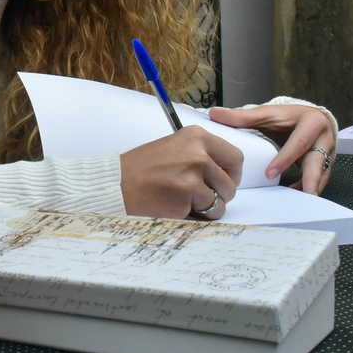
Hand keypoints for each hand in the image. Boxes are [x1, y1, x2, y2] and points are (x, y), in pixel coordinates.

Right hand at [119, 125, 242, 219]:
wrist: (117, 184)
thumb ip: (201, 153)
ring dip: (209, 206)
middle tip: (204, 195)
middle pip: (231, 181)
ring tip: (187, 200)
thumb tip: (227, 170)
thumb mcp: (175, 147)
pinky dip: (198, 214)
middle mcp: (198, 153)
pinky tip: (178, 206)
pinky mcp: (187, 196)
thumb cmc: (142, 168)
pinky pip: (208, 212)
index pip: (235, 157)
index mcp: (197, 137)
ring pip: (222, 199)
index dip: (232, 173)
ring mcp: (194, 176)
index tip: (223, 179)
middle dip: (222, 193)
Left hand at [208, 104, 335, 194]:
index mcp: (310, 123)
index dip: (285, 159)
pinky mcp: (326, 164)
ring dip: (312, 186)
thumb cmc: (287, 117)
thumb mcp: (267, 114)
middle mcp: (324, 138)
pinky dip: (309, 187)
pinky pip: (320, 179)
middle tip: (305, 194)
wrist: (309, 118)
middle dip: (311, 178)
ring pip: (323, 172)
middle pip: (318, 160)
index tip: (270, 174)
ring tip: (303, 201)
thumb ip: (242, 116)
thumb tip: (214, 114)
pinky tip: (297, 195)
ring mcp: (328, 152)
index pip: (298, 143)